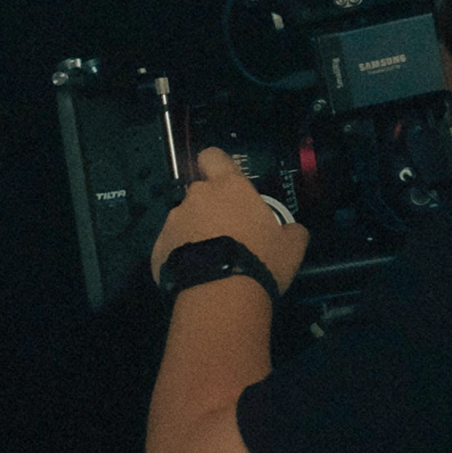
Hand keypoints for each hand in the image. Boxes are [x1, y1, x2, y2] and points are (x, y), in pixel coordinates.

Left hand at [150, 146, 310, 295]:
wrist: (220, 296)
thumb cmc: (260, 261)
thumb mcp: (291, 246)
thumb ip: (292, 230)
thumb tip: (293, 231)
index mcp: (229, 187)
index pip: (213, 156)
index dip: (217, 165)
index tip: (225, 181)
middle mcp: (197, 197)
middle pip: (200, 193)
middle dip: (210, 208)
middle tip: (227, 233)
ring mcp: (174, 221)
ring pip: (184, 220)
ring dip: (195, 232)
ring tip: (210, 259)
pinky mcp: (158, 247)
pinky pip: (171, 245)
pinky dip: (181, 256)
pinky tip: (195, 274)